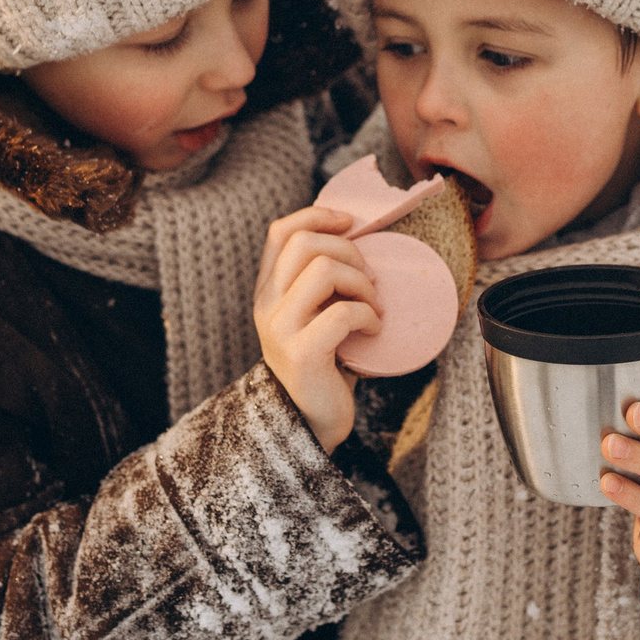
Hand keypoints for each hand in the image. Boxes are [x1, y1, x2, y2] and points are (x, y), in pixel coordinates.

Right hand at [253, 205, 378, 453]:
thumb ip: (319, 283)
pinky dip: (368, 315)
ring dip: (362, 284)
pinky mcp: (301, 353)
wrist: (308, 423)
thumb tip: (354, 237)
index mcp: (267, 291)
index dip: (318, 216)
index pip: (280, 232)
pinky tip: (374, 330)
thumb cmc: (324, 364)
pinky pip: (342, 313)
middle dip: (350, 252)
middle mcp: (266, 306)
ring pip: (324, 270)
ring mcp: (280, 329)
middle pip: (305, 243)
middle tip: (369, 281)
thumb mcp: (314, 315)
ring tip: (372, 306)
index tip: (351, 224)